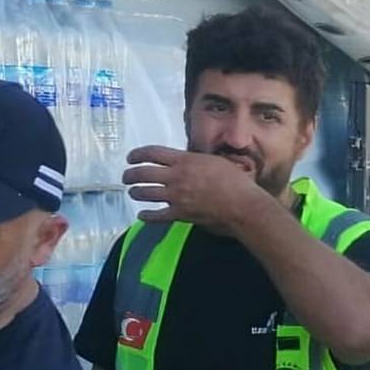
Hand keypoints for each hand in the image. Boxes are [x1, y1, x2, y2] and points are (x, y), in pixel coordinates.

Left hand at [122, 145, 274, 230]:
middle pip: (143, 172)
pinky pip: (157, 215)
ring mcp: (176, 196)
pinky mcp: (180, 214)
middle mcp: (175, 176)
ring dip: (135, 192)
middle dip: (130, 174)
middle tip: (127, 176)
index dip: (137, 154)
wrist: (243, 206)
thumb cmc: (236, 182)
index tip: (131, 157)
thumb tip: (188, 163)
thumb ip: (196, 162)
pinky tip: (142, 215)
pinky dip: (147, 216)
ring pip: (145, 193)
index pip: (152, 153)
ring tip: (132, 192)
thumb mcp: (215, 161)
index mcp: (184, 160)